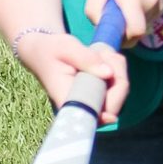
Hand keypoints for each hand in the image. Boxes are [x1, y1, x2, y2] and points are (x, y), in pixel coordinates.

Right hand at [15, 32, 129, 124]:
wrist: (42, 51)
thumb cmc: (51, 50)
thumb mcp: (66, 47)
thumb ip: (86, 59)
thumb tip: (109, 74)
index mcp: (67, 99)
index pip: (90, 116)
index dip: (105, 114)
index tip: (110, 109)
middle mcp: (82, 106)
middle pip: (114, 103)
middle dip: (117, 74)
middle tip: (104, 53)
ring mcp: (93, 101)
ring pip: (120, 92)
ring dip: (118, 68)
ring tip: (100, 52)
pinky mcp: (99, 94)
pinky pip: (118, 85)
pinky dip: (117, 68)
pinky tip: (103, 56)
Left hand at [83, 0, 162, 40]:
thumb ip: (95, 6)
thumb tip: (98, 27)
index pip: (134, 33)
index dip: (119, 38)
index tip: (107, 28)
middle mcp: (151, 6)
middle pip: (135, 35)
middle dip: (120, 31)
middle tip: (109, 12)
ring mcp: (160, 7)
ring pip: (140, 29)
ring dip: (127, 22)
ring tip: (120, 0)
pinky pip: (146, 20)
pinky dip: (135, 16)